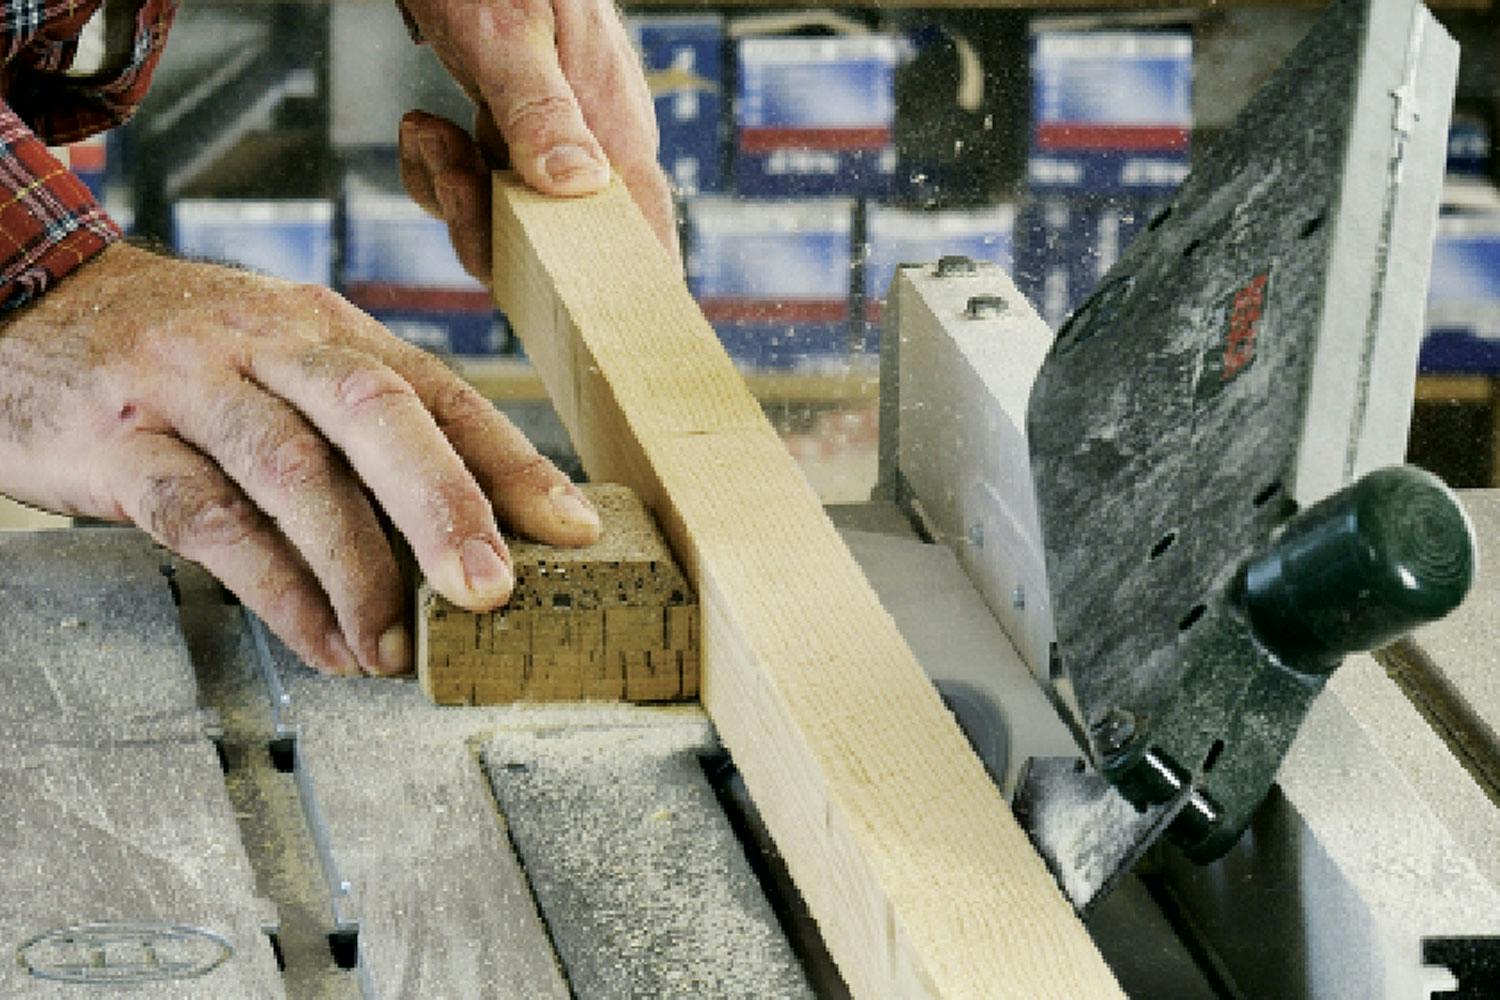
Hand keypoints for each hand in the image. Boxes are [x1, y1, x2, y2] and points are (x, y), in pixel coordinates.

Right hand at [0, 243, 600, 675]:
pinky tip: (321, 639)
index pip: (439, 391)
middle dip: (443, 507)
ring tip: (396, 650)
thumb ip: (365, 428)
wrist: (29, 297)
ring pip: (292, 473)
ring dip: (358, 573)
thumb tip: (470, 528)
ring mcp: (189, 386)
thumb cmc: (188, 351)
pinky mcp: (117, 440)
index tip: (573, 530)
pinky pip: (206, 520)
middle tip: (490, 594)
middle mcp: (268, 342)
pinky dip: (275, 589)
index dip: (511, 463)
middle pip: (374, 413)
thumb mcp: (286, 358)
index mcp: (328, 326)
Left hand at [394, 0, 679, 284]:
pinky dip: (437, 171)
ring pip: (505, 227)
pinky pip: (475, 192)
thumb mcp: (509, 32)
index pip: (646, 248)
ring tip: (430, 131)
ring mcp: (549, 147)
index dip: (623, 302)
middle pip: (554, 255)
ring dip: (453, 195)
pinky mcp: (510, 137)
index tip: (576, 328)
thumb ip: (539, 111)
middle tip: (452, 167)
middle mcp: (592, 153)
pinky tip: (427, 124)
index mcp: (616, 134)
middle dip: (486, 230)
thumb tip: (577, 189)